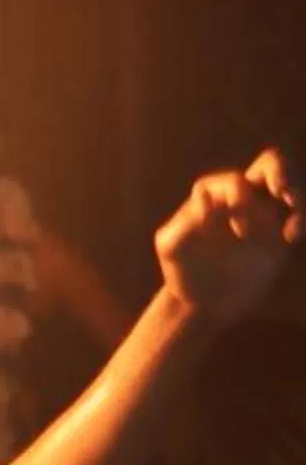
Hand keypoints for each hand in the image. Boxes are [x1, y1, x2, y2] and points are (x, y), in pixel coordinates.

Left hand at [155, 149, 298, 324]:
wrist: (202, 301)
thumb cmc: (182, 270)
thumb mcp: (172, 248)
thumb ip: (183, 225)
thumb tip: (204, 201)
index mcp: (214, 194)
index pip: (235, 181)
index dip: (241, 201)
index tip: (239, 233)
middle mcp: (241, 197)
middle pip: (270, 163)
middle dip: (281, 170)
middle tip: (281, 190)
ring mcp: (264, 213)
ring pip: (290, 187)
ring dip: (298, 195)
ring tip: (292, 229)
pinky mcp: (280, 234)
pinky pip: (298, 214)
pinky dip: (301, 219)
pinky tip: (291, 237)